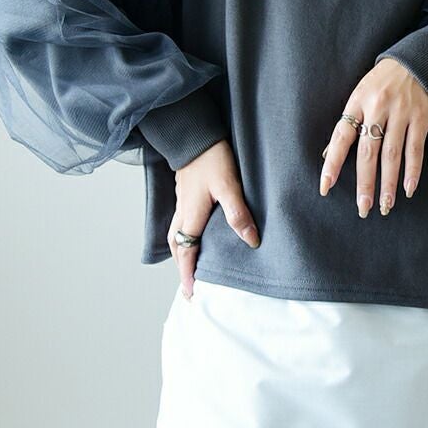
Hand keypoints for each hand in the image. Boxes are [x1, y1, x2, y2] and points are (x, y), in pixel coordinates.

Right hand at [168, 139, 259, 298]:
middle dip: (182, 268)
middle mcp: (183, 212)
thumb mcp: (229, 186)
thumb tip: (251, 241)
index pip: (187, 253)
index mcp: (191, 216)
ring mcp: (182, 202)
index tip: (192, 294)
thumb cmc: (211, 158)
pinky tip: (195, 234)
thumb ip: (238, 214)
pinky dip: (184, 236)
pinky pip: (180, 222)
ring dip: (182, 253)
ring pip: (177, 235)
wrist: (194, 133)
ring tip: (190, 265)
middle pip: (177, 248)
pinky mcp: (185, 193)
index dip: (189, 274)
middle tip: (189, 285)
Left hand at [319, 58, 427, 216]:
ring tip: (385, 206)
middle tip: (363, 208)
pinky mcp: (421, 118)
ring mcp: (401, 113)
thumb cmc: (381, 84)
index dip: (333, 163)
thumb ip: (348, 124)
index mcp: (357, 103)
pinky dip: (413, 171)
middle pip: (368, 152)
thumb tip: (329, 155)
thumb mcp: (359, 96)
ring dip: (389, 183)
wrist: (415, 61)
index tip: (326, 187)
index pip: (341, 137)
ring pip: (392, 155)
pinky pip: (415, 149)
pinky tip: (408, 189)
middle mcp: (378, 108)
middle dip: (365, 183)